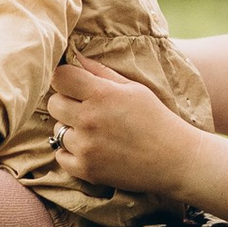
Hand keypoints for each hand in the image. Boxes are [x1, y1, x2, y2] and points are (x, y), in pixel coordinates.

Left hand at [50, 56, 206, 199]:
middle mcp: (89, 119)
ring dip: (71, 129)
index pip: (60, 77)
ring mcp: (86, 146)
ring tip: (94, 131)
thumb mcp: (133, 88)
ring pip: (57, 130)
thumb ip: (101, 72)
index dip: (64, 78)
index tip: (73, 83)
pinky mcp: (86, 169)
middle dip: (66, 103)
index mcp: (101, 94)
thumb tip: (76, 56)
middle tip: (85, 108)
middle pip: (53, 103)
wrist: (174, 159)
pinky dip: (71, 152)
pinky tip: (90, 148)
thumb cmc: (155, 118)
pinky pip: (60, 155)